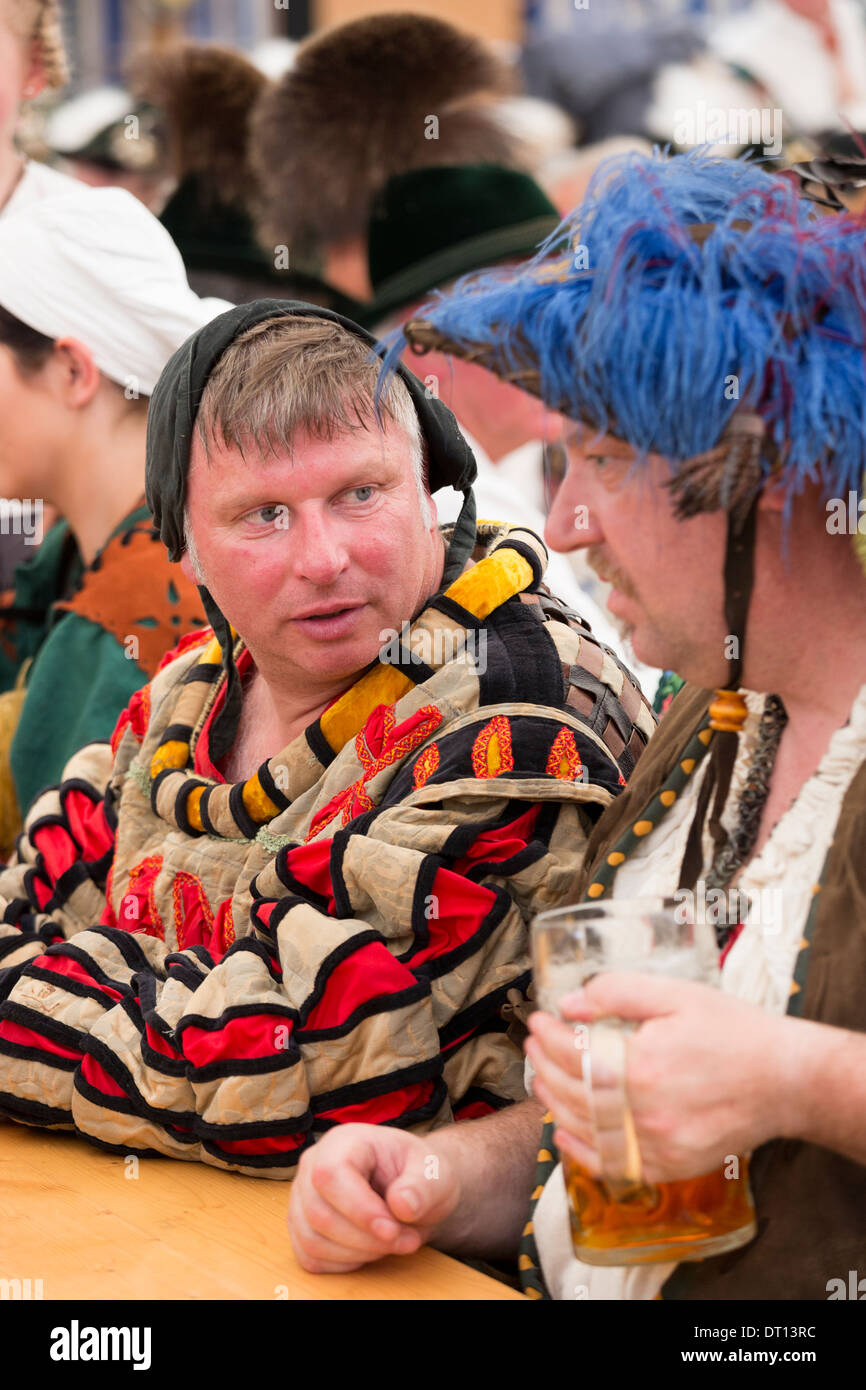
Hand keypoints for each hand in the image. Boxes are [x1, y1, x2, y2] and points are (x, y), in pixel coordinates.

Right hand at [288, 1123, 460, 1273]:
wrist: (413, 1191)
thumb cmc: (420, 1176)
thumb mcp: (434, 1173)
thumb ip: (423, 1185)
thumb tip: (401, 1205)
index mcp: (344, 1141)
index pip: (330, 1174)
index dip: (358, 1209)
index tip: (393, 1230)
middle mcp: (313, 1164)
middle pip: (319, 1213)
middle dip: (367, 1238)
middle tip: (407, 1240)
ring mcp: (302, 1197)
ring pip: (313, 1240)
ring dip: (359, 1253)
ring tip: (392, 1242)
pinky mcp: (301, 1228)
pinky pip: (310, 1257)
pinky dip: (344, 1264)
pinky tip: (370, 1250)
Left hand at [525, 972, 797, 1182]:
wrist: (784, 1080)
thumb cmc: (733, 1031)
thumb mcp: (675, 995)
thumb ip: (616, 993)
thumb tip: (568, 1005)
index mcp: (640, 1065)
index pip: (573, 1053)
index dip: (548, 1035)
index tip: (538, 1019)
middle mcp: (642, 1112)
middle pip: (573, 1091)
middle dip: (545, 1065)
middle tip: (533, 1044)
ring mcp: (655, 1145)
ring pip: (585, 1129)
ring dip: (554, 1102)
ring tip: (541, 1078)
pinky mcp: (670, 1165)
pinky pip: (613, 1164)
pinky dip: (582, 1151)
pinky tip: (564, 1132)